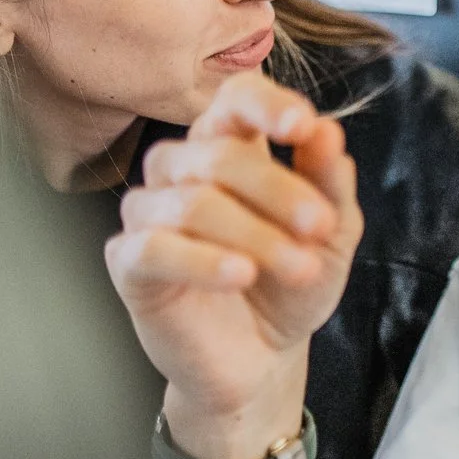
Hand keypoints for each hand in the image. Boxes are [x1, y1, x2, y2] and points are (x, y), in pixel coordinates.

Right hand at [106, 72, 362, 458]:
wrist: (262, 360)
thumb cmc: (289, 285)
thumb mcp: (330, 236)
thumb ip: (329, 182)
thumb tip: (328, 133)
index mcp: (230, 146)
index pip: (235, 99)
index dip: (266, 105)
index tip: (302, 128)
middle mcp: (182, 169)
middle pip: (218, 154)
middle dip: (278, 191)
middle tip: (320, 229)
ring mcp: (149, 213)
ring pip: (191, 202)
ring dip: (254, 234)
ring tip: (300, 268)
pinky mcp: (128, 263)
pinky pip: (152, 248)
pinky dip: (202, 260)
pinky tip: (240, 275)